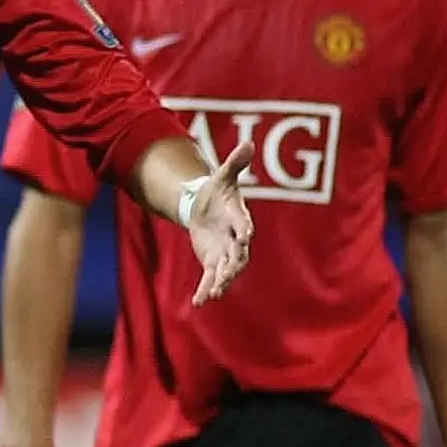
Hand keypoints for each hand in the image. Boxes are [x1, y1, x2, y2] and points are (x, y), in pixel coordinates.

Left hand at [181, 139, 253, 303]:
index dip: (244, 229)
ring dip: (219, 282)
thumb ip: (235, 164)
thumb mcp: (223, 176)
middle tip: (227, 276)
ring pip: (225, 270)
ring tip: (212, 294)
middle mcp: (236, 238)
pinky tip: (198, 303)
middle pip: (237, 254)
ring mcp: (226, 252)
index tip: (246, 236)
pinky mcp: (214, 262)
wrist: (207, 206)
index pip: (244, 223)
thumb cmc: (218, 191)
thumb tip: (248, 143)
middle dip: (233, 265)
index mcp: (238, 216)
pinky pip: (211, 278)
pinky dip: (205, 291)